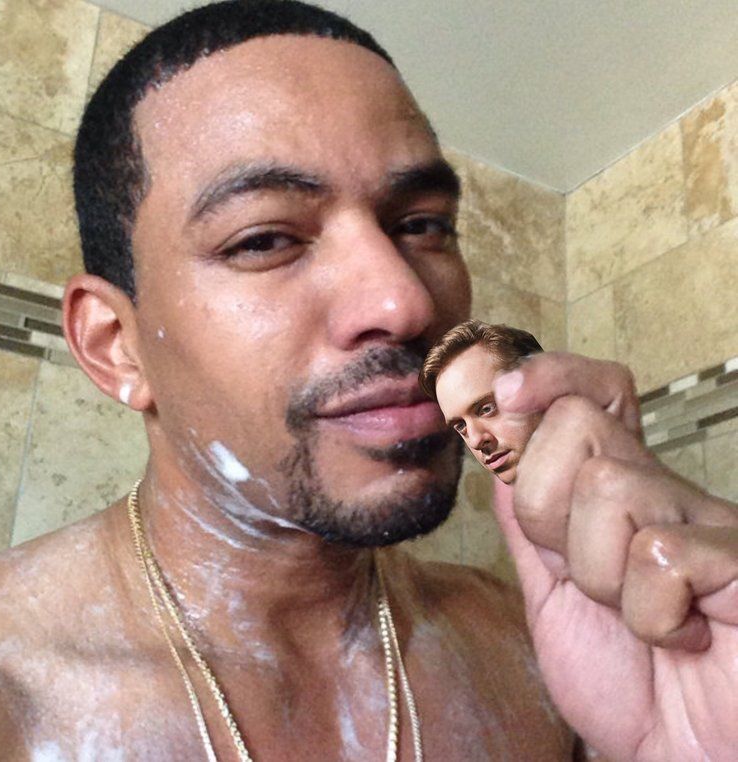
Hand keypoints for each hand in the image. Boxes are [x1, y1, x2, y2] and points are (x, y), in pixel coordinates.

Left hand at [490, 352, 737, 760]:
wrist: (681, 758)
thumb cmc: (624, 682)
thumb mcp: (551, 595)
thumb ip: (528, 526)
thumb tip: (498, 451)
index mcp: (611, 492)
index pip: (589, 394)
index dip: (548, 376)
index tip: (501, 391)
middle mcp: (657, 491)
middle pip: (577, 425)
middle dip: (548, 507)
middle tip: (580, 572)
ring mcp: (701, 522)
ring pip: (606, 488)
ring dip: (599, 574)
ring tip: (633, 615)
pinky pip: (659, 557)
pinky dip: (651, 617)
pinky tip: (684, 636)